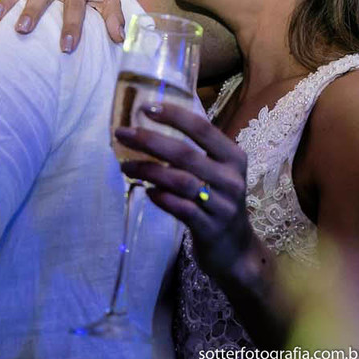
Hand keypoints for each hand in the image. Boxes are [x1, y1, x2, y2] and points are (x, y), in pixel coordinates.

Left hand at [115, 102, 253, 282]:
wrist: (236, 250)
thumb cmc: (219, 203)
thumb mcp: (217, 173)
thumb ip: (194, 154)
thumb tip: (150, 131)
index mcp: (233, 157)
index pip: (202, 129)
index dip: (174, 116)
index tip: (146, 108)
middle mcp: (230, 178)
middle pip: (185, 153)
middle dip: (150, 141)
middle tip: (122, 134)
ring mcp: (222, 204)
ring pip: (180, 181)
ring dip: (148, 170)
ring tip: (125, 166)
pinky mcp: (210, 228)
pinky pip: (181, 209)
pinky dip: (161, 197)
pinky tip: (146, 191)